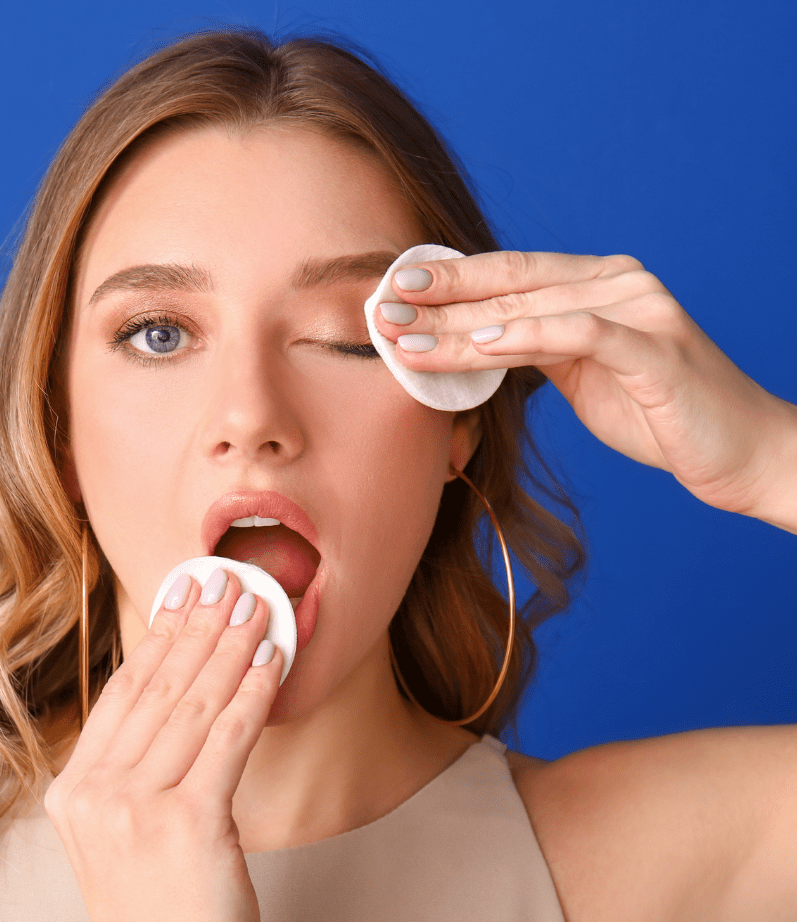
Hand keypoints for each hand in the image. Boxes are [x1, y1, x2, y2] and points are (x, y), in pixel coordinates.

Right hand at [45, 570, 280, 921]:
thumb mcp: (119, 842)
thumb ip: (132, 778)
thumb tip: (178, 703)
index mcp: (75, 791)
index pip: (124, 693)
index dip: (161, 636)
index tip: (186, 594)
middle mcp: (96, 793)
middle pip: (160, 688)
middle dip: (201, 625)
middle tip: (230, 578)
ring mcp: (138, 808)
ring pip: (196, 703)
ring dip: (233, 644)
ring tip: (259, 603)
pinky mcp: (189, 826)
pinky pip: (229, 739)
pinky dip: (254, 691)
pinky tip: (272, 657)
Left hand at [374, 251, 796, 529]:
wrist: (737, 451)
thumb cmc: (657, 414)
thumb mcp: (582, 376)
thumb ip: (537, 350)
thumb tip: (471, 343)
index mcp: (598, 284)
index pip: (509, 274)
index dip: (449, 278)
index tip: (393, 288)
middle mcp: (619, 283)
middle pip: (510, 287)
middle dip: (440, 299)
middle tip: (381, 309)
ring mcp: (641, 311)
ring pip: (533, 310)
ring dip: (462, 325)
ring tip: (407, 336)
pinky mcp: (656, 350)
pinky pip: (581, 335)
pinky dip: (529, 338)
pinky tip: (481, 346)